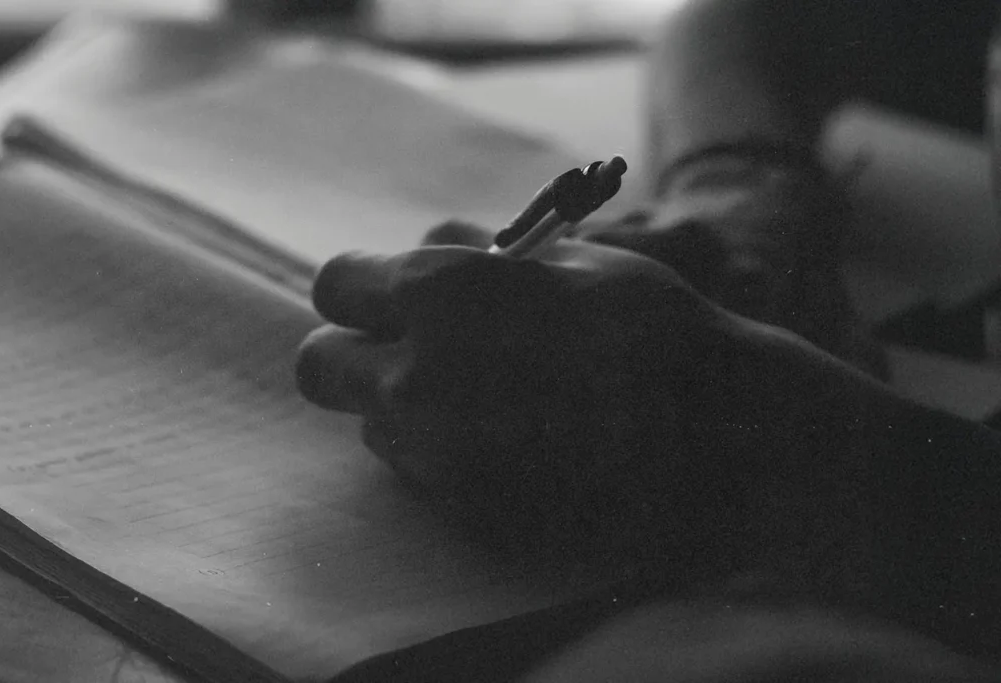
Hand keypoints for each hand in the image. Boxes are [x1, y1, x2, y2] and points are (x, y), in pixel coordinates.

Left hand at [296, 222, 880, 570]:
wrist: (711, 433)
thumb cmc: (647, 326)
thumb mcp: (570, 260)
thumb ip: (483, 251)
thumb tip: (431, 243)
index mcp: (437, 290)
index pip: (335, 283)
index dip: (359, 289)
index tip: (383, 298)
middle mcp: (414, 371)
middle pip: (320, 366)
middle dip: (351, 355)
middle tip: (402, 354)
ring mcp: (434, 447)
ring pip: (371, 423)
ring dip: (403, 408)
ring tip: (479, 401)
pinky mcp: (461, 503)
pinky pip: (418, 471)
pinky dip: (441, 453)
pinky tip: (504, 441)